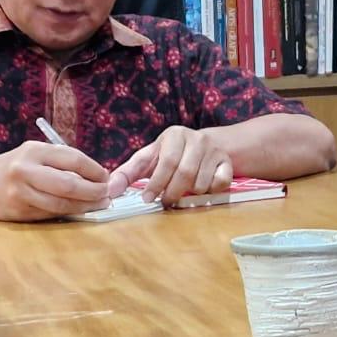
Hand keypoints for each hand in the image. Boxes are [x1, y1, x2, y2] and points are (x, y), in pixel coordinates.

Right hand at [0, 141, 110, 221]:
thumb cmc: (18, 165)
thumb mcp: (38, 154)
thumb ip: (63, 161)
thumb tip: (99, 176)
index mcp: (34, 151)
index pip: (73, 159)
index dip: (94, 170)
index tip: (106, 177)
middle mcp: (24, 171)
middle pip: (68, 185)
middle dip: (93, 191)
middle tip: (107, 194)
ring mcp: (20, 194)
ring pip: (61, 204)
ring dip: (86, 206)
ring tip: (100, 204)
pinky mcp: (18, 212)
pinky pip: (51, 214)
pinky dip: (70, 212)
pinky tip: (81, 209)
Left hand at [107, 125, 232, 206]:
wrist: (205, 146)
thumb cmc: (169, 155)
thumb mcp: (148, 159)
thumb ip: (127, 173)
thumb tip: (109, 190)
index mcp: (174, 135)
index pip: (167, 162)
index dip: (156, 183)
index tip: (147, 198)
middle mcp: (197, 139)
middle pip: (185, 174)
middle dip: (172, 193)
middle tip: (165, 202)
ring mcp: (215, 151)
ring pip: (201, 183)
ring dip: (190, 194)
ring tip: (183, 192)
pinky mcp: (227, 163)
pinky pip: (220, 184)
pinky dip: (209, 192)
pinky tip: (201, 189)